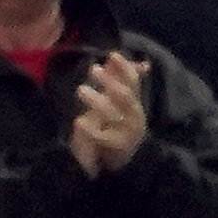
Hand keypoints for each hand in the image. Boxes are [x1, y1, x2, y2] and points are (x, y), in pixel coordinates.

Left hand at [73, 53, 150, 173]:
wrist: (125, 163)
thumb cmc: (118, 129)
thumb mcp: (122, 106)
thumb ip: (125, 84)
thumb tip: (138, 61)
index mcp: (135, 104)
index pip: (133, 82)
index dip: (124, 68)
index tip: (112, 54)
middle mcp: (134, 115)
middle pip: (125, 95)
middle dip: (110, 81)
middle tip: (93, 69)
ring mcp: (126, 132)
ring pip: (113, 114)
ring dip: (97, 100)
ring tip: (80, 89)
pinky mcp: (115, 147)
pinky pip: (102, 137)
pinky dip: (90, 129)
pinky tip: (79, 121)